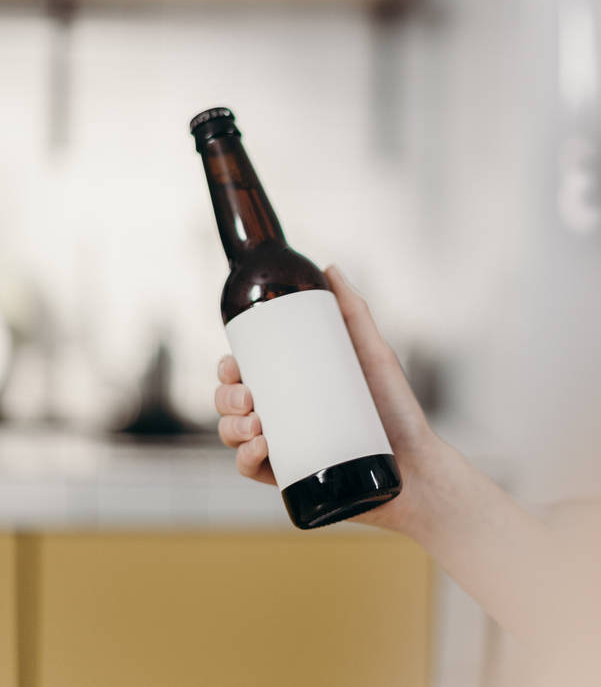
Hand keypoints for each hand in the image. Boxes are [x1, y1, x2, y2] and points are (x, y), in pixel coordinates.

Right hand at [215, 264, 439, 532]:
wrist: (419, 469)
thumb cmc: (397, 411)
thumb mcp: (373, 354)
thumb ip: (353, 311)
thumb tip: (328, 268)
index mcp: (291, 388)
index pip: (245, 375)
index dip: (228, 369)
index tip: (234, 364)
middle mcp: (281, 418)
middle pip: (231, 404)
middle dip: (225, 398)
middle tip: (248, 396)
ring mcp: (283, 450)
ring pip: (233, 435)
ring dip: (230, 427)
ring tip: (257, 423)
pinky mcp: (289, 480)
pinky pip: (250, 470)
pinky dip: (244, 459)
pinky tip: (260, 448)